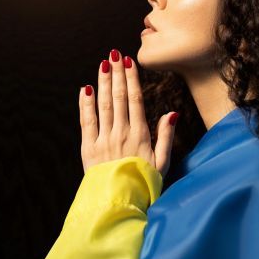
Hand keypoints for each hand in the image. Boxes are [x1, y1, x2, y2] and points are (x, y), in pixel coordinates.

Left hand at [79, 48, 178, 177]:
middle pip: (118, 98)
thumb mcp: (162, 163)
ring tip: (103, 64)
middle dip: (117, 74)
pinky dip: (85, 104)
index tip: (129, 62)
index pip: (135, 100)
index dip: (131, 79)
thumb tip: (172, 113)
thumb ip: (166, 136)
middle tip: (115, 54)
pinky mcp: (88, 149)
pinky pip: (86, 121)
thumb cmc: (144, 184)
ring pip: (103, 105)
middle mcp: (120, 134)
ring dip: (103, 83)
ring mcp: (103, 140)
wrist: (119, 204)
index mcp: (140, 136)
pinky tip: (86, 89)